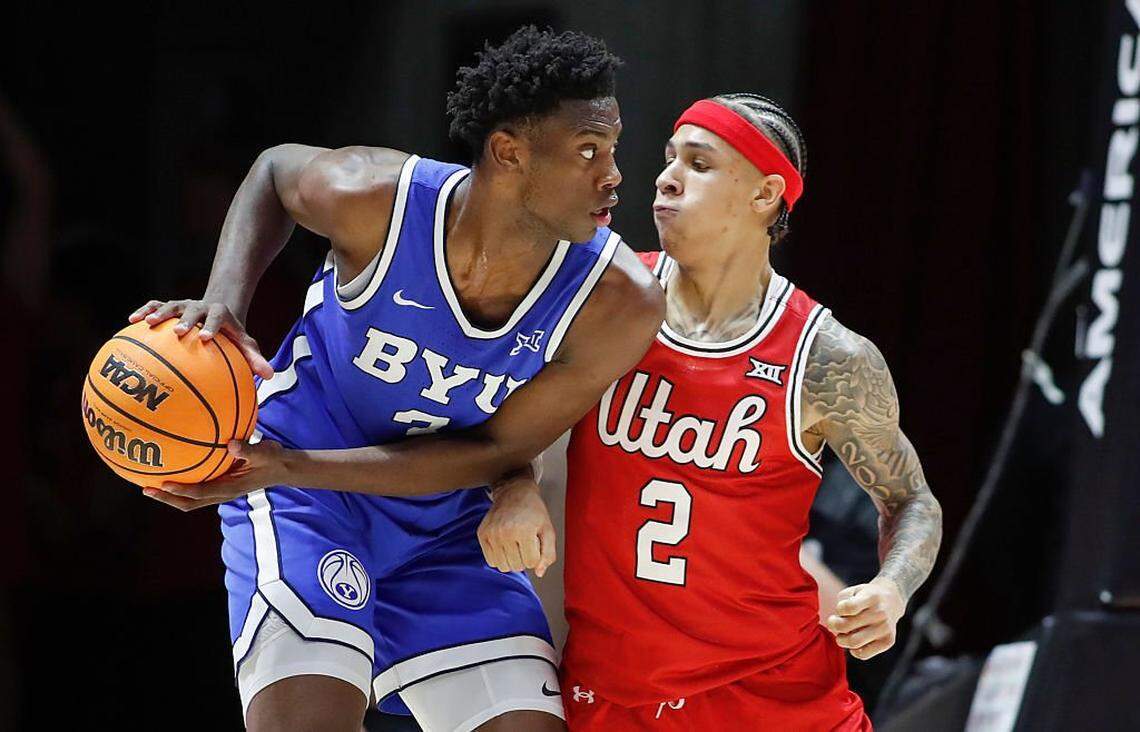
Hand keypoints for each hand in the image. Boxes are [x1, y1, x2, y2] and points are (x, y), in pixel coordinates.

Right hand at [129, 299, 273, 378]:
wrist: (216, 314)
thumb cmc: (231, 336)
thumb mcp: (245, 345)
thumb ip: (255, 358)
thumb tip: (269, 376)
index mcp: (220, 314)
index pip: (217, 317)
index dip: (211, 326)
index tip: (205, 337)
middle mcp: (200, 307)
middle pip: (192, 309)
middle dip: (184, 319)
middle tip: (177, 332)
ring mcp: (183, 305)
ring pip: (170, 305)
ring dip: (159, 312)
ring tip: (146, 322)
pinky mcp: (169, 307)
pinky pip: (155, 306)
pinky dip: (144, 310)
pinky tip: (131, 321)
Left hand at [142, 439, 289, 510]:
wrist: (283, 468)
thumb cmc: (274, 459)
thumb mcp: (266, 453)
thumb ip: (249, 450)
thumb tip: (231, 444)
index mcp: (230, 488)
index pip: (200, 492)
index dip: (181, 490)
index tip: (163, 484)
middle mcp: (222, 493)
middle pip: (189, 503)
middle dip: (167, 498)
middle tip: (146, 488)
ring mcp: (220, 491)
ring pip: (190, 499)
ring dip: (170, 495)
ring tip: (150, 484)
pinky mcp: (220, 485)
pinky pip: (197, 488)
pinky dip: (182, 485)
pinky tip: (173, 471)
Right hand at [477, 478, 556, 577]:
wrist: (514, 492)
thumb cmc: (534, 512)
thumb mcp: (548, 530)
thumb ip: (548, 554)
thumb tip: (539, 573)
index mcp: (524, 530)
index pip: (531, 562)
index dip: (536, 556)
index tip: (535, 543)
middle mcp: (505, 532)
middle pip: (517, 566)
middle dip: (524, 558)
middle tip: (525, 543)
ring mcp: (492, 533)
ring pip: (503, 567)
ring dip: (511, 560)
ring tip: (515, 545)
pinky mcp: (482, 534)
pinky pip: (491, 561)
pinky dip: (499, 557)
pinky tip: (505, 545)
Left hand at [825, 577, 905, 659]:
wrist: (892, 600)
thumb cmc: (866, 596)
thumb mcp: (853, 590)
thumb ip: (841, 603)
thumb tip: (834, 625)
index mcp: (871, 597)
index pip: (848, 607)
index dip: (838, 609)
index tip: (840, 609)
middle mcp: (880, 613)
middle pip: (846, 626)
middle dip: (834, 626)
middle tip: (833, 623)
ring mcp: (885, 629)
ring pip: (854, 642)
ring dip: (841, 640)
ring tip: (841, 634)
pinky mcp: (887, 642)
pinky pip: (863, 654)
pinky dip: (853, 651)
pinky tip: (854, 641)